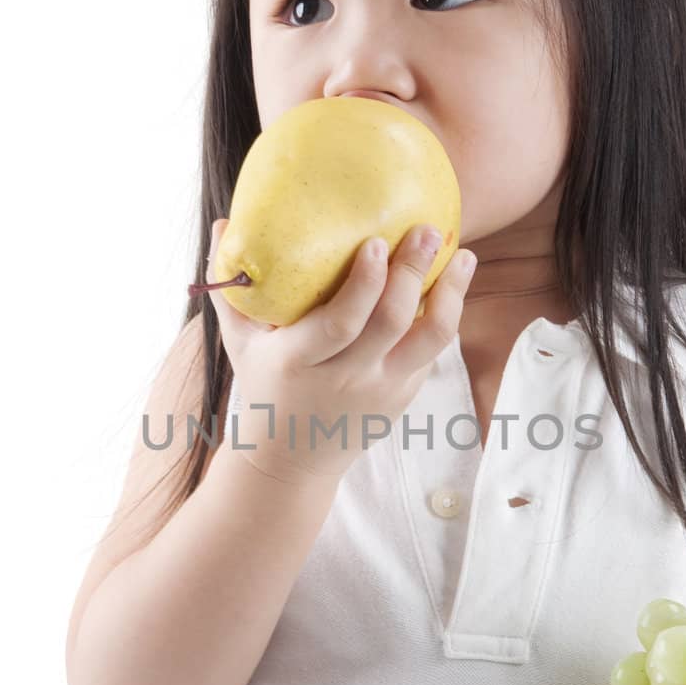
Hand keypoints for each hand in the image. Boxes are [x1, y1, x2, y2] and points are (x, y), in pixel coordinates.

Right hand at [204, 220, 476, 483]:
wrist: (291, 462)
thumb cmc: (264, 386)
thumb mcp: (240, 344)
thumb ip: (232, 288)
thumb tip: (224, 222)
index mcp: (299, 362)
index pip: (341, 324)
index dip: (363, 284)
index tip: (375, 242)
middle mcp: (345, 379)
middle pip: (391, 324)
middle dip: (412, 273)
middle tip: (425, 230)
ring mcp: (381, 391)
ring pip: (429, 340)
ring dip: (451, 294)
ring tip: (462, 255)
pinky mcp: (404, 397)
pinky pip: (431, 351)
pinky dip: (445, 313)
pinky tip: (452, 281)